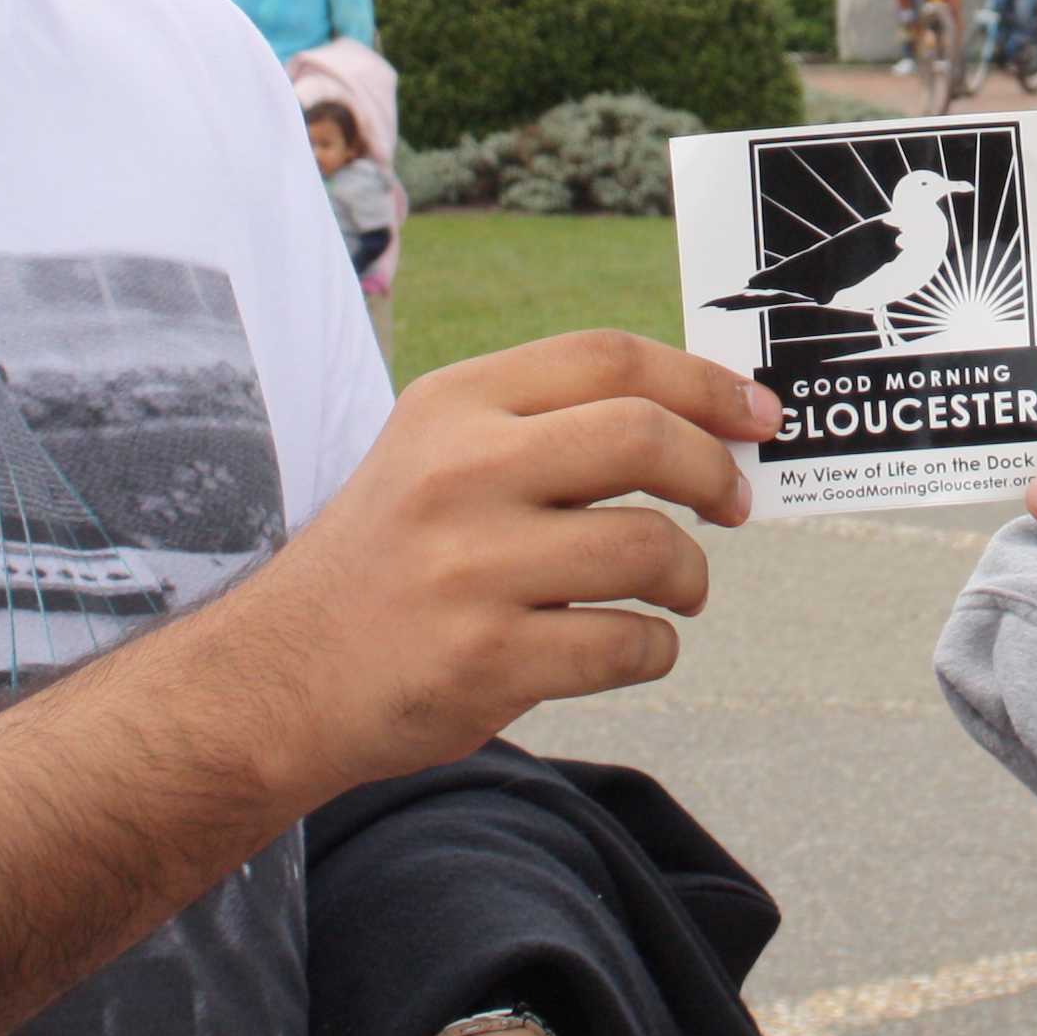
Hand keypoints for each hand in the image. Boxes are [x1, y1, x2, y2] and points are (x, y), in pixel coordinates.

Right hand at [249, 331, 776, 793]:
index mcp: (453, 404)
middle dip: (715, 471)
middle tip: (733, 503)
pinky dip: (656, 648)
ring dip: (691, 574)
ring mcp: (472, 570)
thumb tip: (705, 420)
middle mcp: (460, 473)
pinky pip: (627, 645)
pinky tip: (636, 645)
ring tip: (678, 589)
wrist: (278, 677)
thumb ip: (548, 426)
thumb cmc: (392, 557)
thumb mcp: (439, 454)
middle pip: (644, 437)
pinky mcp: (487, 662)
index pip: (609, 358)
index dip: (704, 381)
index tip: (757, 413)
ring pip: (648, 549)